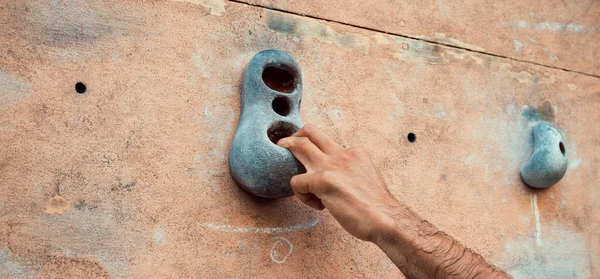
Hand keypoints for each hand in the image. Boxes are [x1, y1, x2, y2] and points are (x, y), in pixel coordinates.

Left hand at [277, 124, 397, 241]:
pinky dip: (300, 194)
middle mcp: (342, 153)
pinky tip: (317, 205)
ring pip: (299, 145)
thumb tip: (340, 180)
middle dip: (295, 136)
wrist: (385, 218)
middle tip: (285, 146)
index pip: (329, 142)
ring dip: (286, 149)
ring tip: (281, 159)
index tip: (323, 172)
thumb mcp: (368, 177)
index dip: (320, 154)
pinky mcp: (321, 181)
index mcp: (355, 152)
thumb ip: (353, 172)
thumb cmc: (378, 206)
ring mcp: (330, 165)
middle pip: (311, 131)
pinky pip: (296, 181)